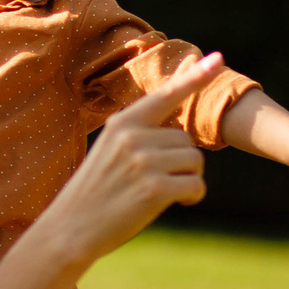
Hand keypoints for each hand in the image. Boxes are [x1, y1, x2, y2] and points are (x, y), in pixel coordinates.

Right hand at [38, 52, 223, 261]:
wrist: (70, 230)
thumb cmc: (95, 193)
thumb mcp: (110, 153)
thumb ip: (140, 137)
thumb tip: (180, 134)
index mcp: (122, 123)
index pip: (165, 95)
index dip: (194, 77)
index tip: (218, 59)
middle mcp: (133, 136)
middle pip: (186, 139)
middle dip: (181, 162)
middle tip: (153, 182)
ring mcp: (144, 161)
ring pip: (194, 161)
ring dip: (187, 179)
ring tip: (158, 193)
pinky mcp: (155, 188)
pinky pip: (196, 185)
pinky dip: (191, 196)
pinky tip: (174, 203)